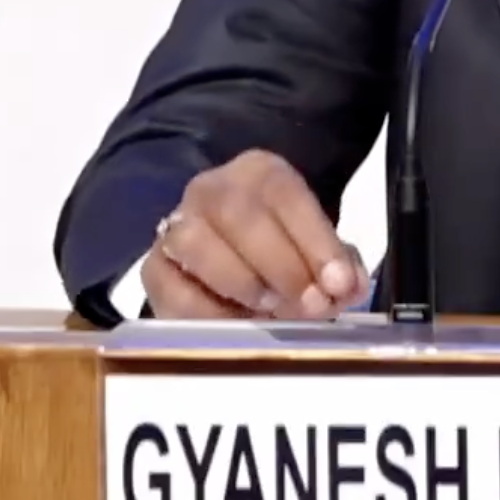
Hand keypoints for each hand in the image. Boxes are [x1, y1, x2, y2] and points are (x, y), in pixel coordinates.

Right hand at [140, 150, 368, 319]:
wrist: (233, 253)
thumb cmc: (283, 247)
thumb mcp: (315, 246)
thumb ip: (337, 264)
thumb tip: (346, 287)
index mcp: (260, 173)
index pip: (285, 194)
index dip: (315, 241)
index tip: (339, 283)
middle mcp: (211, 190)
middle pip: (239, 214)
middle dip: (282, 266)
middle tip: (311, 306)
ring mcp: (175, 227)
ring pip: (195, 244)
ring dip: (241, 284)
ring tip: (273, 311)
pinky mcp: (153, 270)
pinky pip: (170, 290)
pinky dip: (206, 314)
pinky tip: (238, 326)